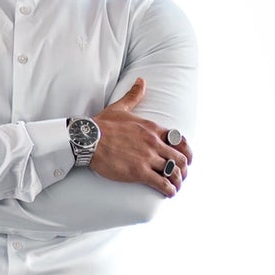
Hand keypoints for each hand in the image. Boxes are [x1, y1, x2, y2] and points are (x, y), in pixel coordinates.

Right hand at [89, 79, 191, 195]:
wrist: (88, 139)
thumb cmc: (102, 124)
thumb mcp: (121, 107)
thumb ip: (134, 95)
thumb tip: (141, 80)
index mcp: (153, 128)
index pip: (180, 140)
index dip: (186, 151)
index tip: (186, 159)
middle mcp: (154, 142)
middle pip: (180, 158)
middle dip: (183, 169)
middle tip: (181, 176)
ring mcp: (148, 157)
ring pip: (173, 171)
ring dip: (178, 181)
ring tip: (176, 187)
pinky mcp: (139, 172)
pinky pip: (162, 182)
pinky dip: (169, 189)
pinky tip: (169, 193)